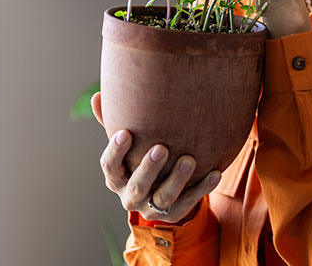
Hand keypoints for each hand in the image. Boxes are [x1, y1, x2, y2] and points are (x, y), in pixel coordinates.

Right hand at [91, 92, 220, 222]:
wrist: (160, 193)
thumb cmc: (139, 159)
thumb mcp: (128, 145)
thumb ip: (114, 123)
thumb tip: (96, 95)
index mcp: (116, 178)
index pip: (110, 166)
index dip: (116, 151)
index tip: (125, 132)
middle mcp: (130, 196)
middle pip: (138, 186)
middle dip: (149, 168)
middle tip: (162, 148)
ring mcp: (151, 208)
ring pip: (164, 197)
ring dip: (177, 179)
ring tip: (189, 160)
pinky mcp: (174, 214)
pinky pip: (189, 202)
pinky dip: (202, 188)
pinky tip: (215, 173)